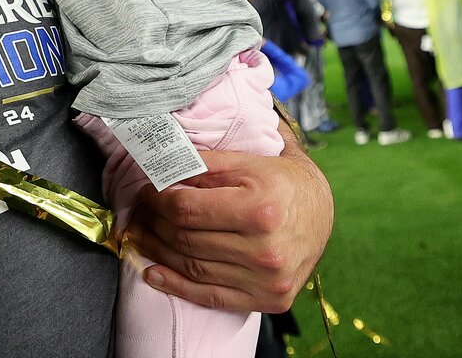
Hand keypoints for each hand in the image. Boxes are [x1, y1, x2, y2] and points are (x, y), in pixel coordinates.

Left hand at [125, 121, 331, 312]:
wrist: (323, 211)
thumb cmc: (282, 181)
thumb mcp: (247, 161)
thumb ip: (204, 165)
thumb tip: (159, 170)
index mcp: (260, 209)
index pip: (186, 209)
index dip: (156, 200)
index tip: (144, 191)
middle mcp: (266, 249)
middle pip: (186, 239)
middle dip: (152, 224)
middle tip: (137, 213)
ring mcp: (268, 279)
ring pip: (193, 267)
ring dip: (157, 252)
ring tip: (140, 236)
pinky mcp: (270, 299)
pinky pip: (212, 297)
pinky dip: (177, 287)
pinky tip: (154, 274)